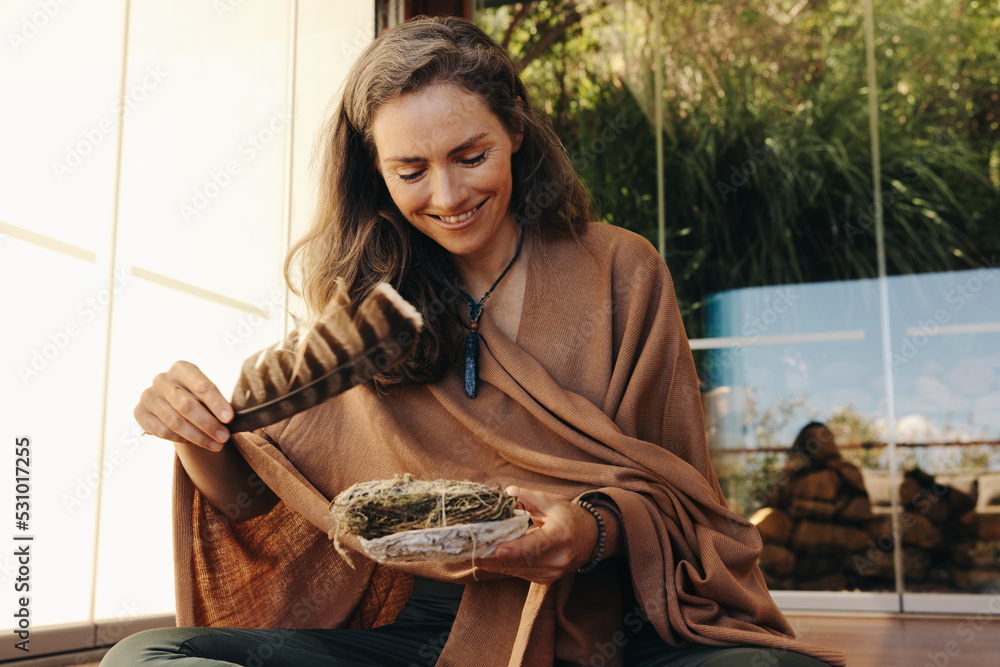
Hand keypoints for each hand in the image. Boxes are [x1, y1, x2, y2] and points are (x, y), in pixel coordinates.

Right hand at [134, 360, 232, 450]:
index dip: (217, 403)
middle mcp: (162, 379)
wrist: (172, 404)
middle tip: (224, 437)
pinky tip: (196, 442)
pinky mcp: (140, 412)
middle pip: (187, 406)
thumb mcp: (207, 394)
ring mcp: (148, 396)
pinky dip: (181, 439)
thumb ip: (216, 404)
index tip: (230, 418)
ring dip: (198, 436)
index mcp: (182, 368)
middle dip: (208, 424)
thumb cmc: (196, 397)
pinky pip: (162, 431)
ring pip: (175, 421)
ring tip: (216, 445)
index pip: (202, 386)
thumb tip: (231, 420)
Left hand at [475, 486, 604, 584]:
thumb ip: (527, 498)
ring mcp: (553, 572)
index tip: (496, 549)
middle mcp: (558, 558)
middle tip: (470, 548)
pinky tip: (488, 558)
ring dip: (494, 563)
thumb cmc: (568, 517)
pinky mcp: (546, 580)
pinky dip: (503, 566)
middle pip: (521, 561)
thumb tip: (506, 494)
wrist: (590, 538)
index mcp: (560, 535)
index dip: (515, 548)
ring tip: (472, 553)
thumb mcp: (551, 502)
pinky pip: (519, 574)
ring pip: (517, 570)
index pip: (536, 545)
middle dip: (493, 556)